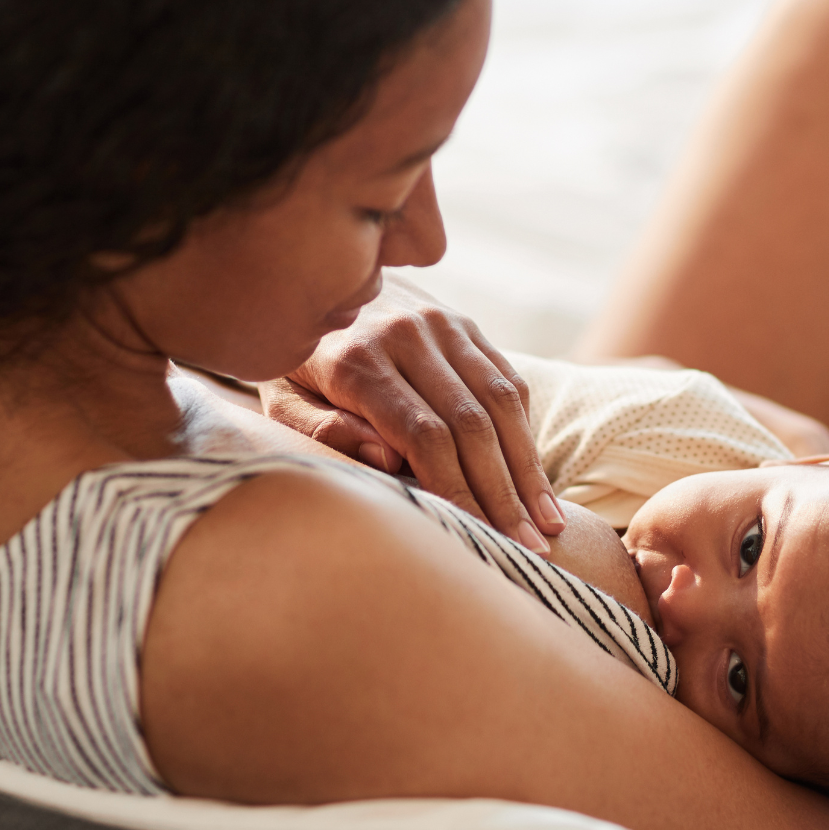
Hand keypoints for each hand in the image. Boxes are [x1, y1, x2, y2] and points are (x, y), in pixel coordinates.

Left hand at [258, 274, 564, 551]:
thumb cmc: (293, 363)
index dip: (459, 490)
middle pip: (472, 424)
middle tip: (530, 548)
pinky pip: (507, 380)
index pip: (425, 435)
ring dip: (528, 468)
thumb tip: (386, 459)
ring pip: (501, 402)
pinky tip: (535, 479)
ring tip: (549, 523)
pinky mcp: (465, 324)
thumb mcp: (279, 398)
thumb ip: (318, 430)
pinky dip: (525, 432)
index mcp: (357, 359)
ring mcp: (442, 324)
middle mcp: (407, 334)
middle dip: (503, 493)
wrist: (314, 282)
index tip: (482, 537)